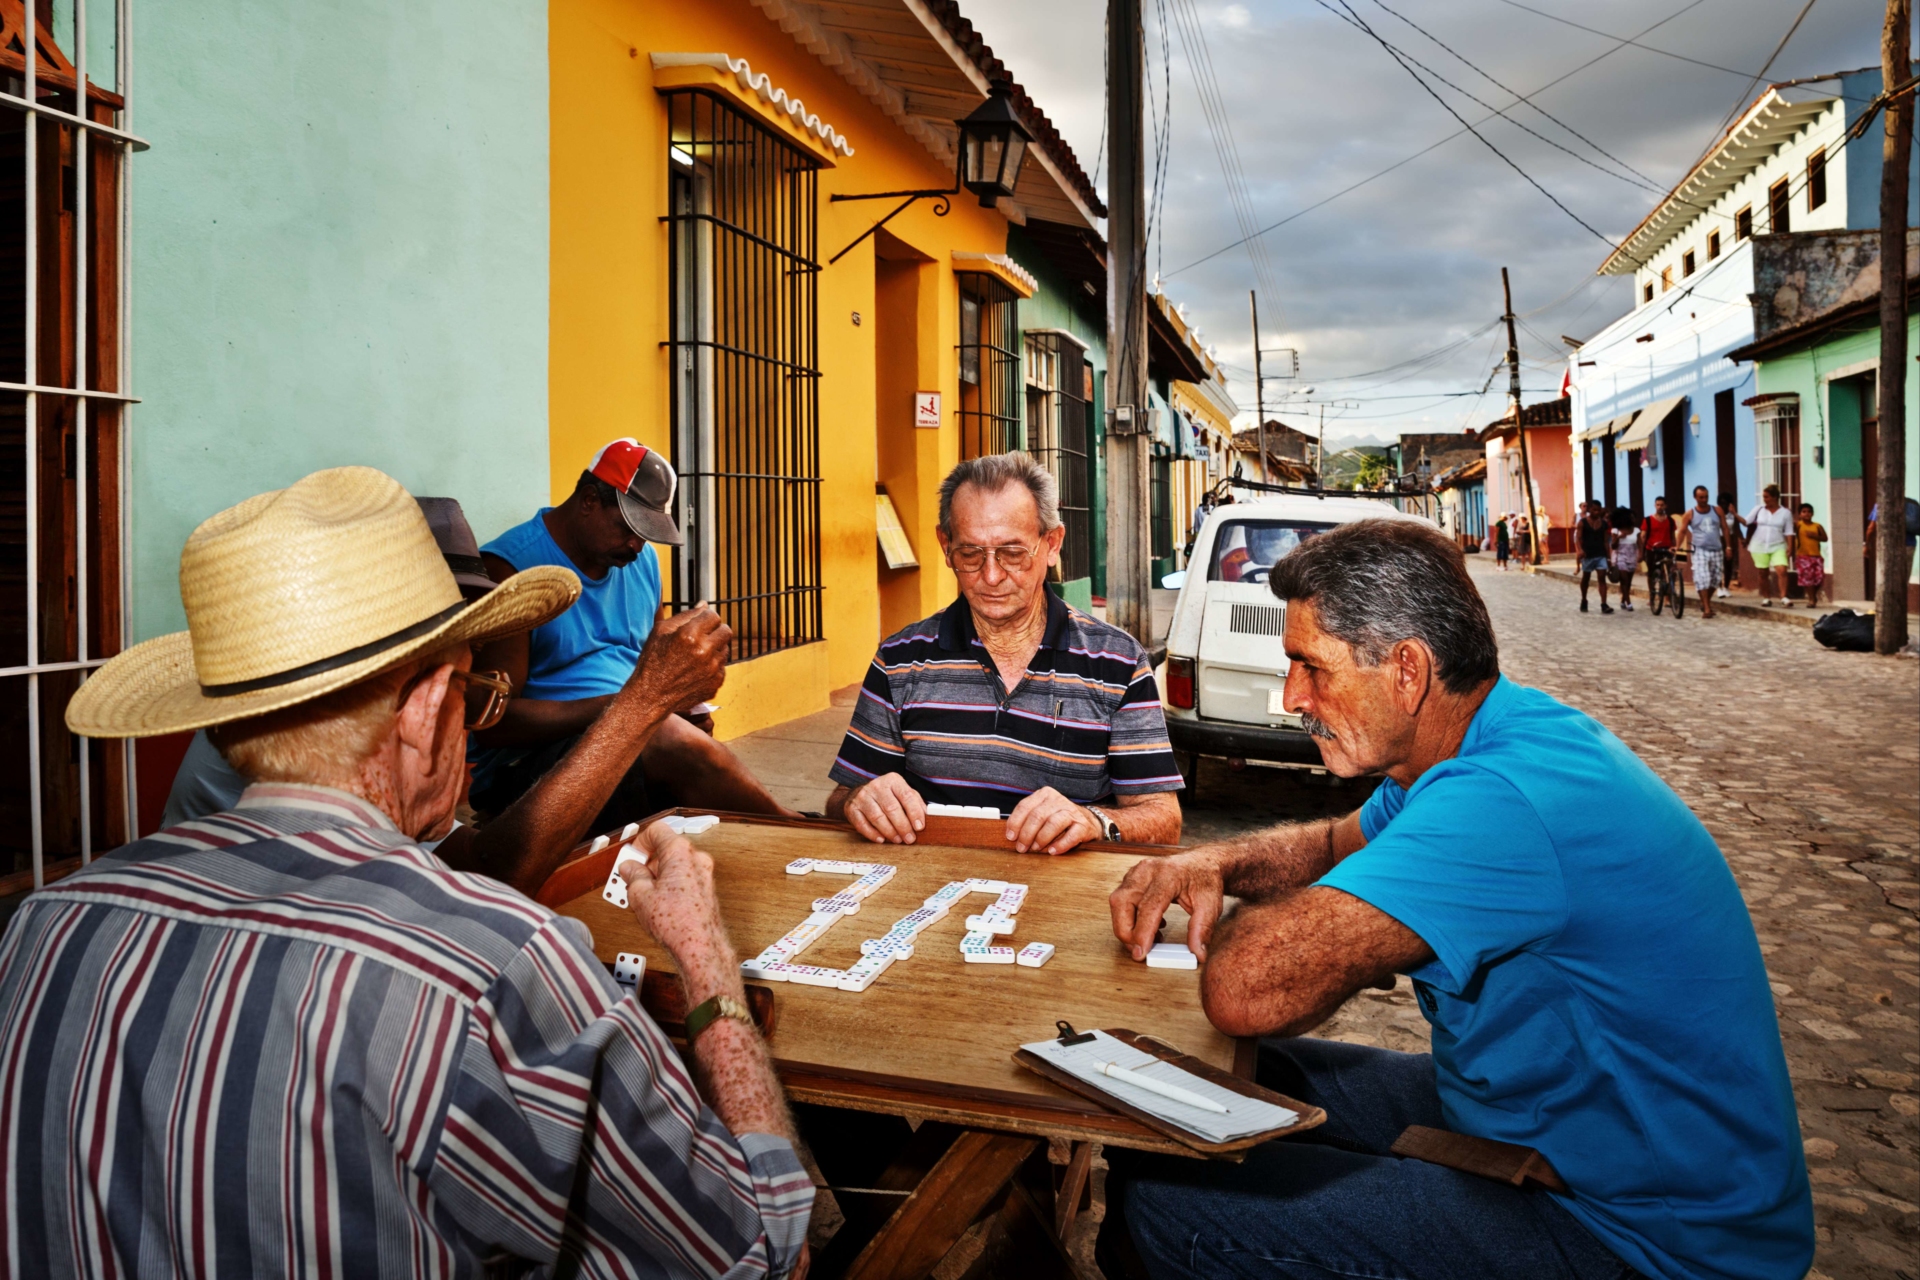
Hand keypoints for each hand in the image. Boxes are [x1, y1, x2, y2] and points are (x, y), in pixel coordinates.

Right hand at [617, 822, 731, 974]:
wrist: (700, 947)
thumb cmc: (677, 923)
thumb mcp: (640, 895)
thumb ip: (632, 875)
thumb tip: (629, 868)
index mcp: (680, 852)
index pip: (657, 830)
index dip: (639, 842)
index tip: (630, 856)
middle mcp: (696, 859)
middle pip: (666, 848)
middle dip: (646, 862)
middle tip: (631, 876)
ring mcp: (704, 875)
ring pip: (675, 865)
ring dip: (657, 875)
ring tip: (641, 894)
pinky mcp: (706, 891)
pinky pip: (683, 879)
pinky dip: (669, 885)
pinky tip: (656, 903)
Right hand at [629, 604, 730, 715]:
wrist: (651, 696)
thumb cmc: (652, 660)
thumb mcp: (661, 631)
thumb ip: (685, 615)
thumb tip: (705, 604)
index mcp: (690, 635)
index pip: (714, 615)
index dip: (706, 618)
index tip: (699, 624)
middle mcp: (704, 651)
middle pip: (726, 631)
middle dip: (715, 631)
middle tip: (702, 637)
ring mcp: (712, 669)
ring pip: (725, 649)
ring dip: (714, 648)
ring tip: (695, 656)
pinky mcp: (716, 683)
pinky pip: (722, 667)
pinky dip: (713, 666)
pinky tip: (696, 670)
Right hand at [843, 773, 926, 843]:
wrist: (860, 793)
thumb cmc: (887, 796)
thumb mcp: (902, 793)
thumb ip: (915, 803)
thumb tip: (927, 818)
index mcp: (893, 780)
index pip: (906, 796)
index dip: (914, 813)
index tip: (919, 827)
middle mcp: (876, 786)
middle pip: (892, 808)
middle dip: (903, 826)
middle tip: (909, 839)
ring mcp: (862, 796)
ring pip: (877, 817)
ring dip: (889, 832)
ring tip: (898, 840)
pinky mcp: (852, 808)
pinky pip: (862, 824)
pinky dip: (872, 834)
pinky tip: (881, 839)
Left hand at [1005, 787, 1102, 854]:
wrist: (1088, 821)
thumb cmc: (1059, 819)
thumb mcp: (1042, 812)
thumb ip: (1027, 819)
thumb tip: (1011, 835)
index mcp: (1044, 795)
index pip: (1025, 806)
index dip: (1015, 822)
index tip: (1011, 836)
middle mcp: (1058, 800)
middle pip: (1037, 816)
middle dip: (1026, 834)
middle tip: (1022, 848)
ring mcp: (1071, 812)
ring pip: (1053, 824)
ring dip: (1041, 839)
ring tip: (1036, 849)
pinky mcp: (1083, 825)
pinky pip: (1071, 835)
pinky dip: (1060, 845)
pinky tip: (1052, 851)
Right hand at [1109, 849, 1226, 961]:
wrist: (1200, 862)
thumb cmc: (1204, 880)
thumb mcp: (1211, 905)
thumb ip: (1202, 930)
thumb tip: (1197, 955)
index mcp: (1168, 875)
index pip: (1148, 906)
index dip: (1142, 932)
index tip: (1142, 953)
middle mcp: (1147, 871)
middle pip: (1122, 902)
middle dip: (1126, 932)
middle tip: (1141, 951)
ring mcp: (1136, 872)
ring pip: (1117, 902)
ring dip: (1126, 926)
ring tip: (1149, 938)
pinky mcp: (1131, 878)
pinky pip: (1121, 901)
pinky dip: (1129, 918)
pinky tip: (1149, 927)